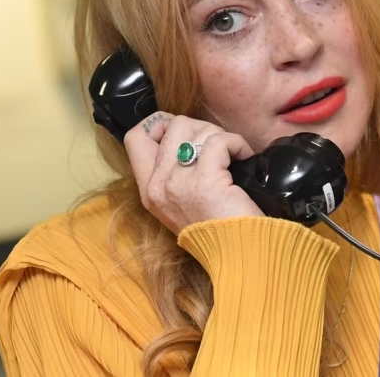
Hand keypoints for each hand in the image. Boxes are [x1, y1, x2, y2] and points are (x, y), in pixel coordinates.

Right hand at [124, 111, 261, 234]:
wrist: (240, 255)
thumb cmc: (219, 229)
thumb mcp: (183, 204)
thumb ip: (176, 175)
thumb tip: (188, 140)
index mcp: (149, 190)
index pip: (135, 138)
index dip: (160, 124)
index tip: (187, 135)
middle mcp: (158, 185)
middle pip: (171, 125)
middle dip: (199, 127)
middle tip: (217, 147)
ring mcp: (179, 183)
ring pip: (195, 129)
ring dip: (220, 135)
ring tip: (232, 155)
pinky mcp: (206, 181)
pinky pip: (220, 141)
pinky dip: (237, 143)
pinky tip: (244, 157)